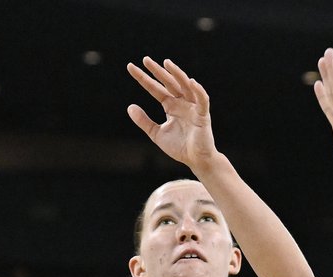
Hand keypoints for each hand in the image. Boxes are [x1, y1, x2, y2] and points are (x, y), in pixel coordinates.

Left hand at [127, 57, 218, 171]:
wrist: (196, 160)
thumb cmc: (180, 147)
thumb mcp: (156, 134)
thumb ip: (144, 121)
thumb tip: (130, 107)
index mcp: (171, 106)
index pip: (155, 89)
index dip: (144, 79)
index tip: (130, 67)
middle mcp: (182, 103)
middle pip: (169, 83)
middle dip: (158, 71)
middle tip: (145, 59)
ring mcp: (193, 107)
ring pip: (185, 86)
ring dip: (177, 74)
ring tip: (166, 63)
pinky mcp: (203, 115)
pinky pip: (202, 100)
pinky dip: (198, 91)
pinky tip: (192, 82)